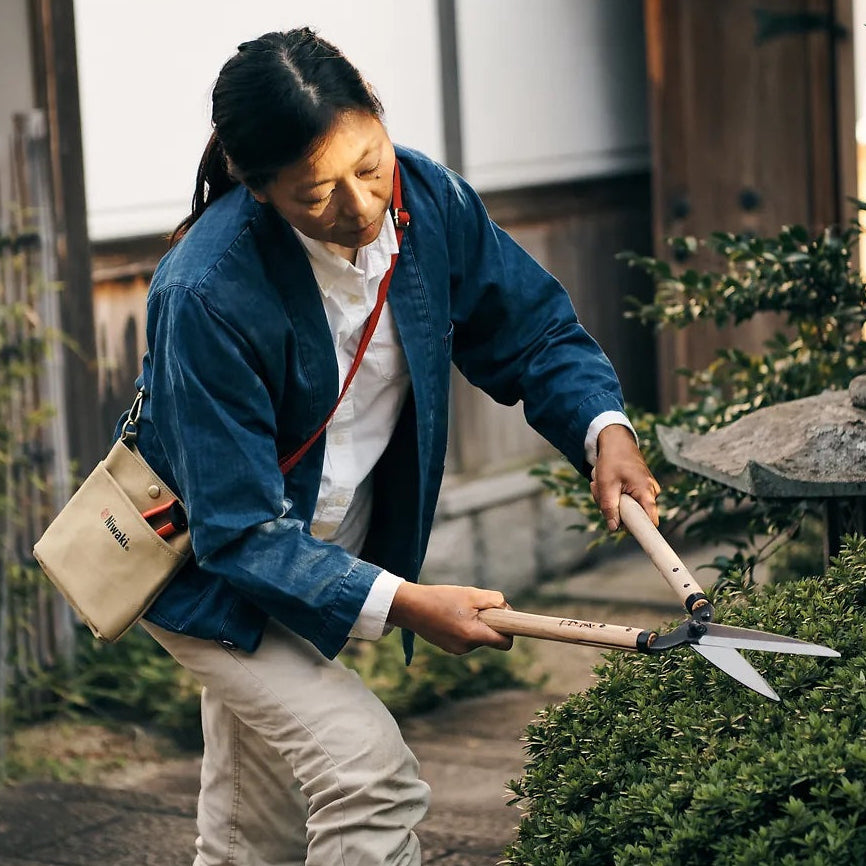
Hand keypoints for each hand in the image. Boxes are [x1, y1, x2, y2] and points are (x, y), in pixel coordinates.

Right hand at [386, 583, 513, 653]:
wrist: (409, 607)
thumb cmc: (441, 598)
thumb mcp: (471, 593)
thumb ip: (495, 601)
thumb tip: (507, 611)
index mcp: (474, 636)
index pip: (505, 643)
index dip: (511, 631)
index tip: (509, 620)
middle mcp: (466, 648)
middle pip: (491, 638)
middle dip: (489, 622)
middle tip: (476, 605)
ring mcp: (455, 650)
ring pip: (478, 636)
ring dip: (475, 623)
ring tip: (458, 608)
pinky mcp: (447, 647)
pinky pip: (465, 637)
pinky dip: (464, 626)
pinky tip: (450, 614)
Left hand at [590, 424, 659, 530]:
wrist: (616, 441)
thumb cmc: (613, 459)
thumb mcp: (606, 485)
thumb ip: (609, 507)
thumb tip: (613, 528)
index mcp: (646, 493)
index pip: (650, 522)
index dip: (639, 530)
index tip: (626, 531)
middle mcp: (651, 493)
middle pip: (633, 516)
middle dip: (613, 508)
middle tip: (600, 492)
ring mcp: (646, 490)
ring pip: (626, 507)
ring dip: (610, 499)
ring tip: (603, 483)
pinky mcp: (639, 488)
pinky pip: (625, 499)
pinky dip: (613, 493)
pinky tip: (607, 482)